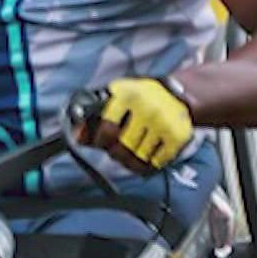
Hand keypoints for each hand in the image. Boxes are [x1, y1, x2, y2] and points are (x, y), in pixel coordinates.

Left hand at [77, 77, 193, 173]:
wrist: (179, 95)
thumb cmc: (142, 99)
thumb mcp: (118, 100)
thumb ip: (95, 118)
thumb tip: (77, 136)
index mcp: (128, 95)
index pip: (107, 129)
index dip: (101, 140)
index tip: (104, 141)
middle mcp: (147, 107)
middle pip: (121, 149)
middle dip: (117, 153)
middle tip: (119, 149)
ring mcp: (164, 122)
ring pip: (138, 159)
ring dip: (134, 160)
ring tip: (136, 150)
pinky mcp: (178, 135)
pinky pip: (156, 163)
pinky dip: (152, 162)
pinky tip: (151, 152)